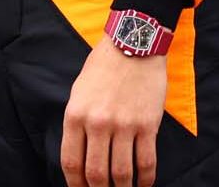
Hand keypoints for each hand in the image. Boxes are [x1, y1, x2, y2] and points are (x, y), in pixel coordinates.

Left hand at [60, 36, 168, 186]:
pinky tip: (144, 185)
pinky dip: (146, 180)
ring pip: (122, 173)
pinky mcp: (148, 124)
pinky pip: (147, 162)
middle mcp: (98, 123)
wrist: (133, 45)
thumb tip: (81, 156)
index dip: (75, 184)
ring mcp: (124, 125)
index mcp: (76, 115)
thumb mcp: (78, 93)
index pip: (71, 162)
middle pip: (96, 174)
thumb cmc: (103, 68)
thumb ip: (78, 123)